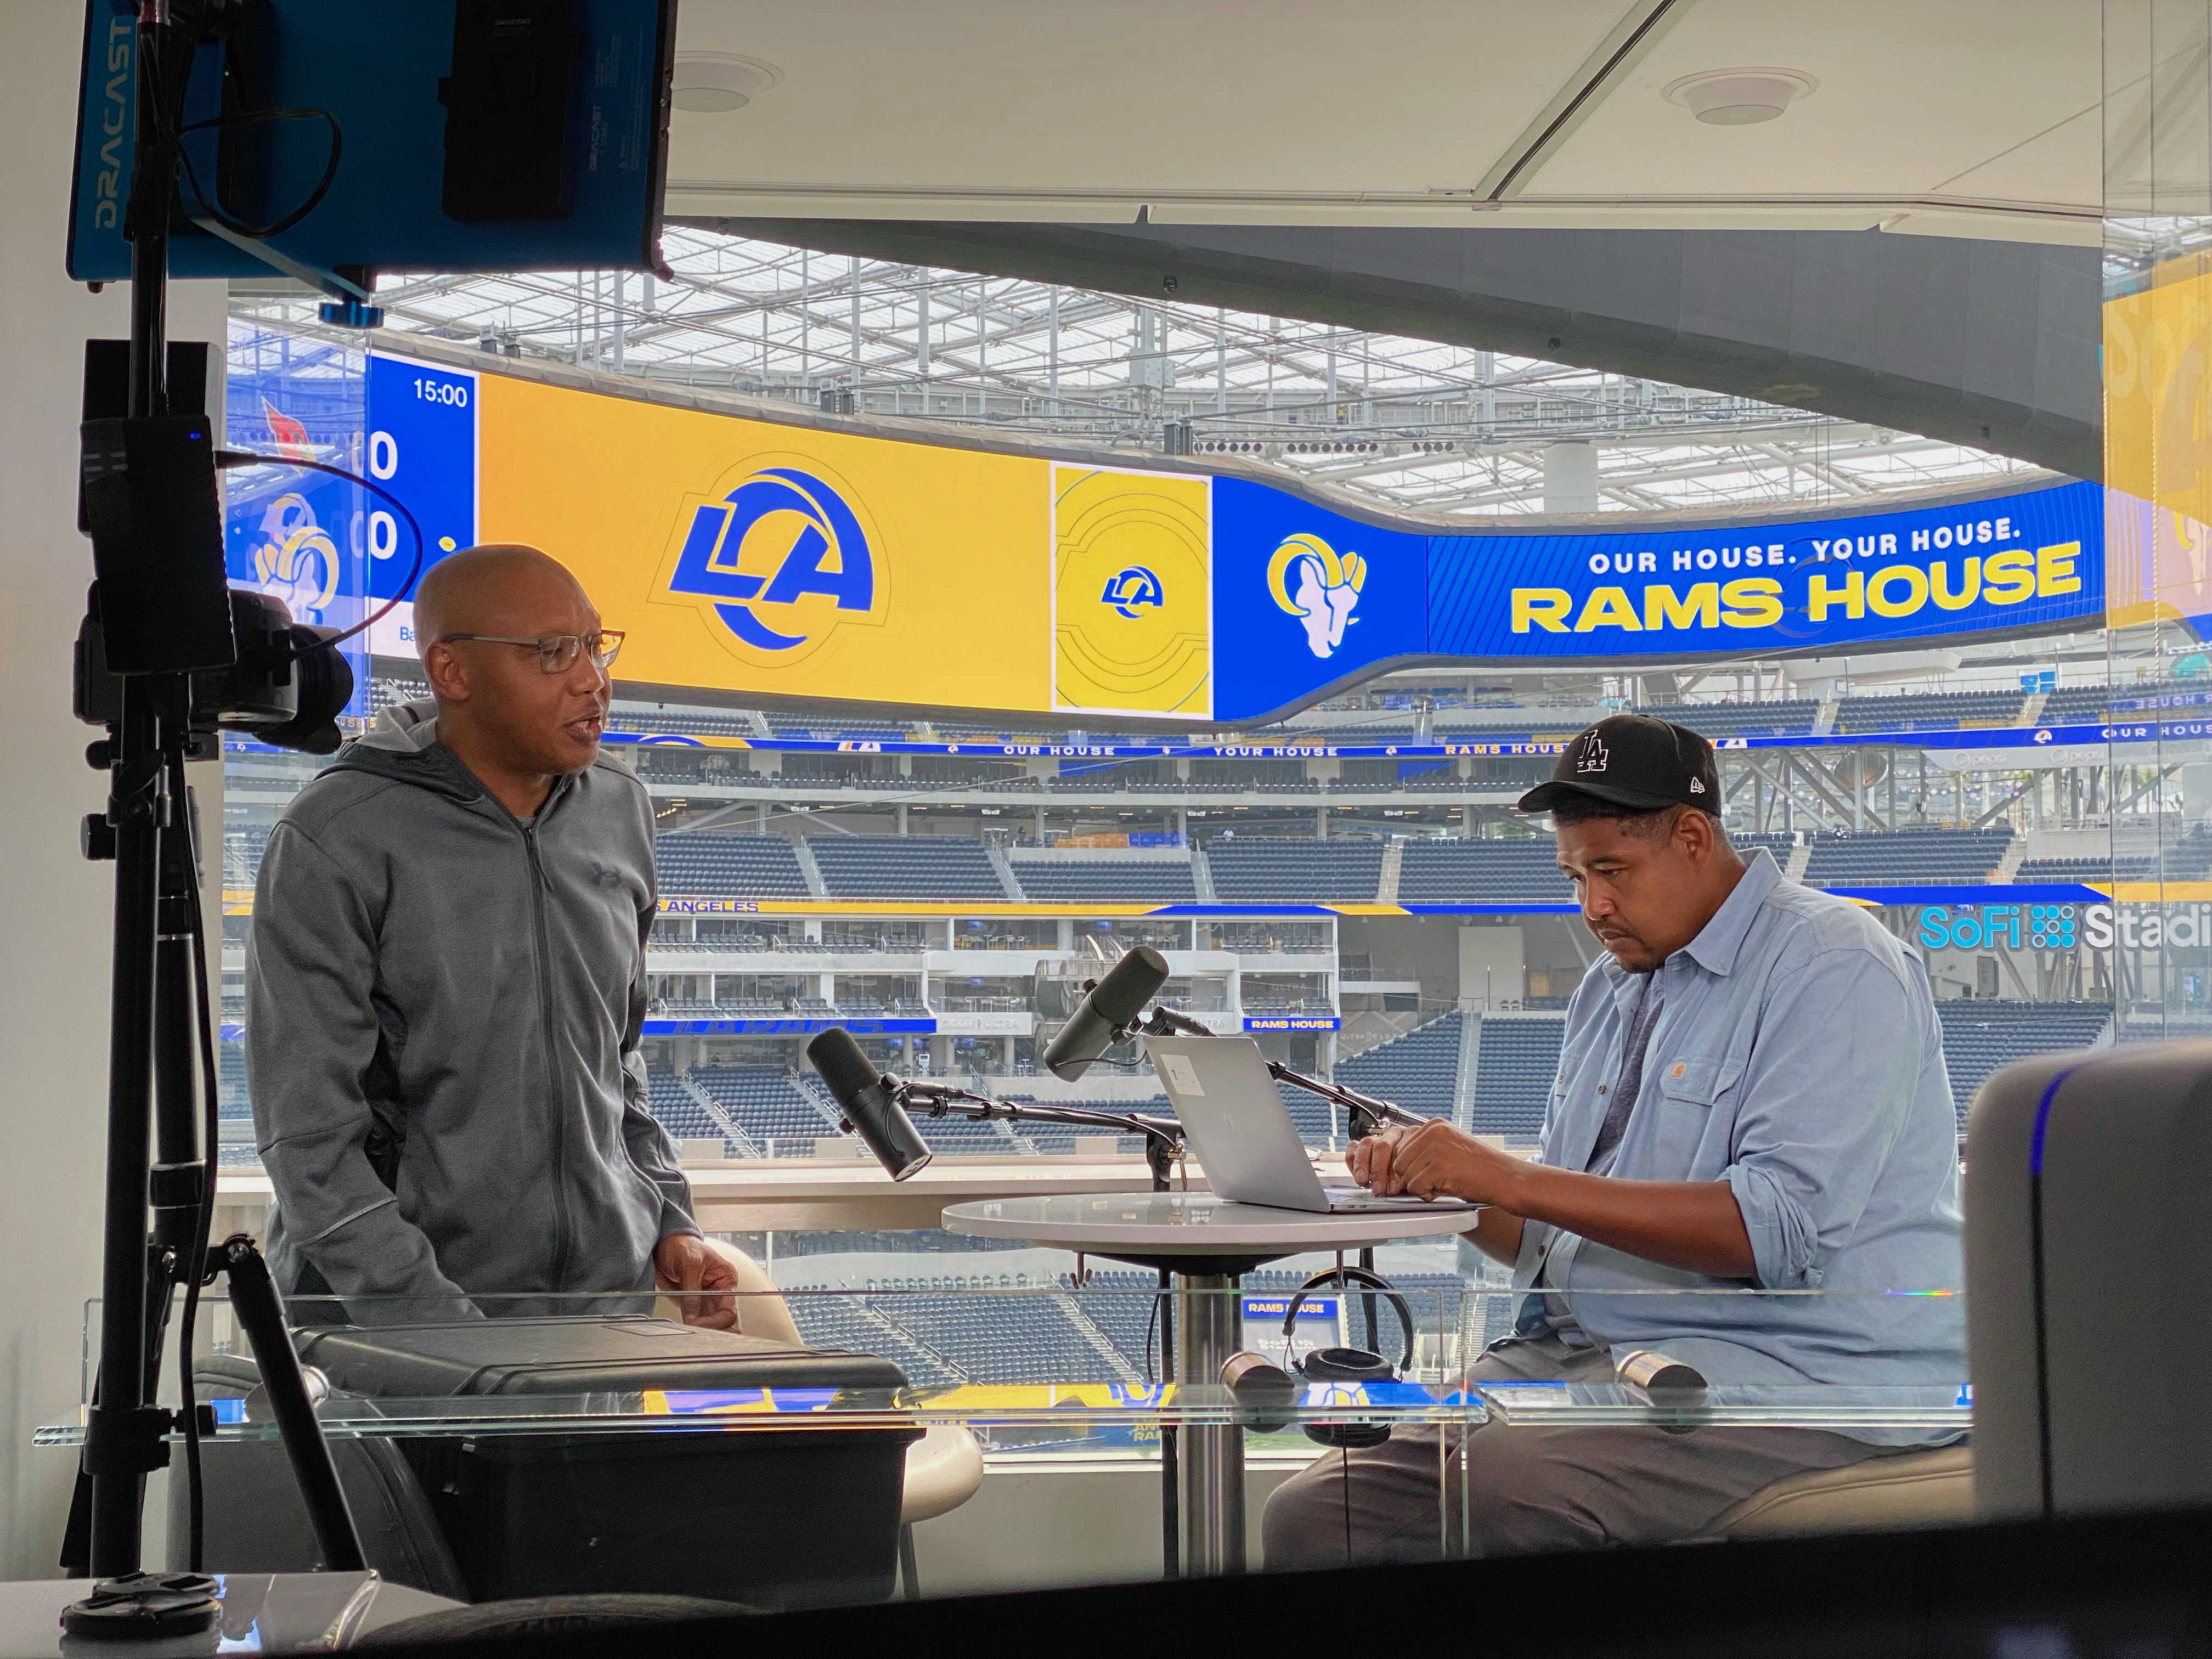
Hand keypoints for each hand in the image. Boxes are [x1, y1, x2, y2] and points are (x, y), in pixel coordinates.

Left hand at [655, 1233, 740, 1330]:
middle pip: (726, 1322)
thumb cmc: (682, 1246)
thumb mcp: (689, 1264)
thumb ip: (691, 1292)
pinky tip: (686, 1330)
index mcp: (726, 1280)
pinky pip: (697, 1323)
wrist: (664, 1245)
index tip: (697, 1324)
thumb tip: (692, 1317)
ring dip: (705, 1332)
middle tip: (698, 1333)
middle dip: (714, 1330)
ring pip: (714, 1326)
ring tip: (692, 1333)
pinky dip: (693, 1329)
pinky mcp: (692, 1306)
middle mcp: (720, 1293)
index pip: (729, 1309)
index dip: (715, 1321)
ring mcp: (706, 1301)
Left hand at [1349, 1120, 1522, 1205]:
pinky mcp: (1438, 1166)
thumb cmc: (1481, 1169)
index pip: (1400, 1147)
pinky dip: (1428, 1195)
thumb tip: (1397, 1165)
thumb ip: (1426, 1150)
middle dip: (1411, 1178)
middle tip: (1434, 1183)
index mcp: (1434, 1125)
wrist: (1507, 1178)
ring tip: (1444, 1184)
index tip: (1417, 1176)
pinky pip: (1415, 1188)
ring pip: (1405, 1176)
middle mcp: (1432, 1131)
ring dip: (1420, 1187)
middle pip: (1398, 1162)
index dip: (1406, 1167)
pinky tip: (1447, 1189)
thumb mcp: (1451, 1148)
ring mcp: (1435, 1147)